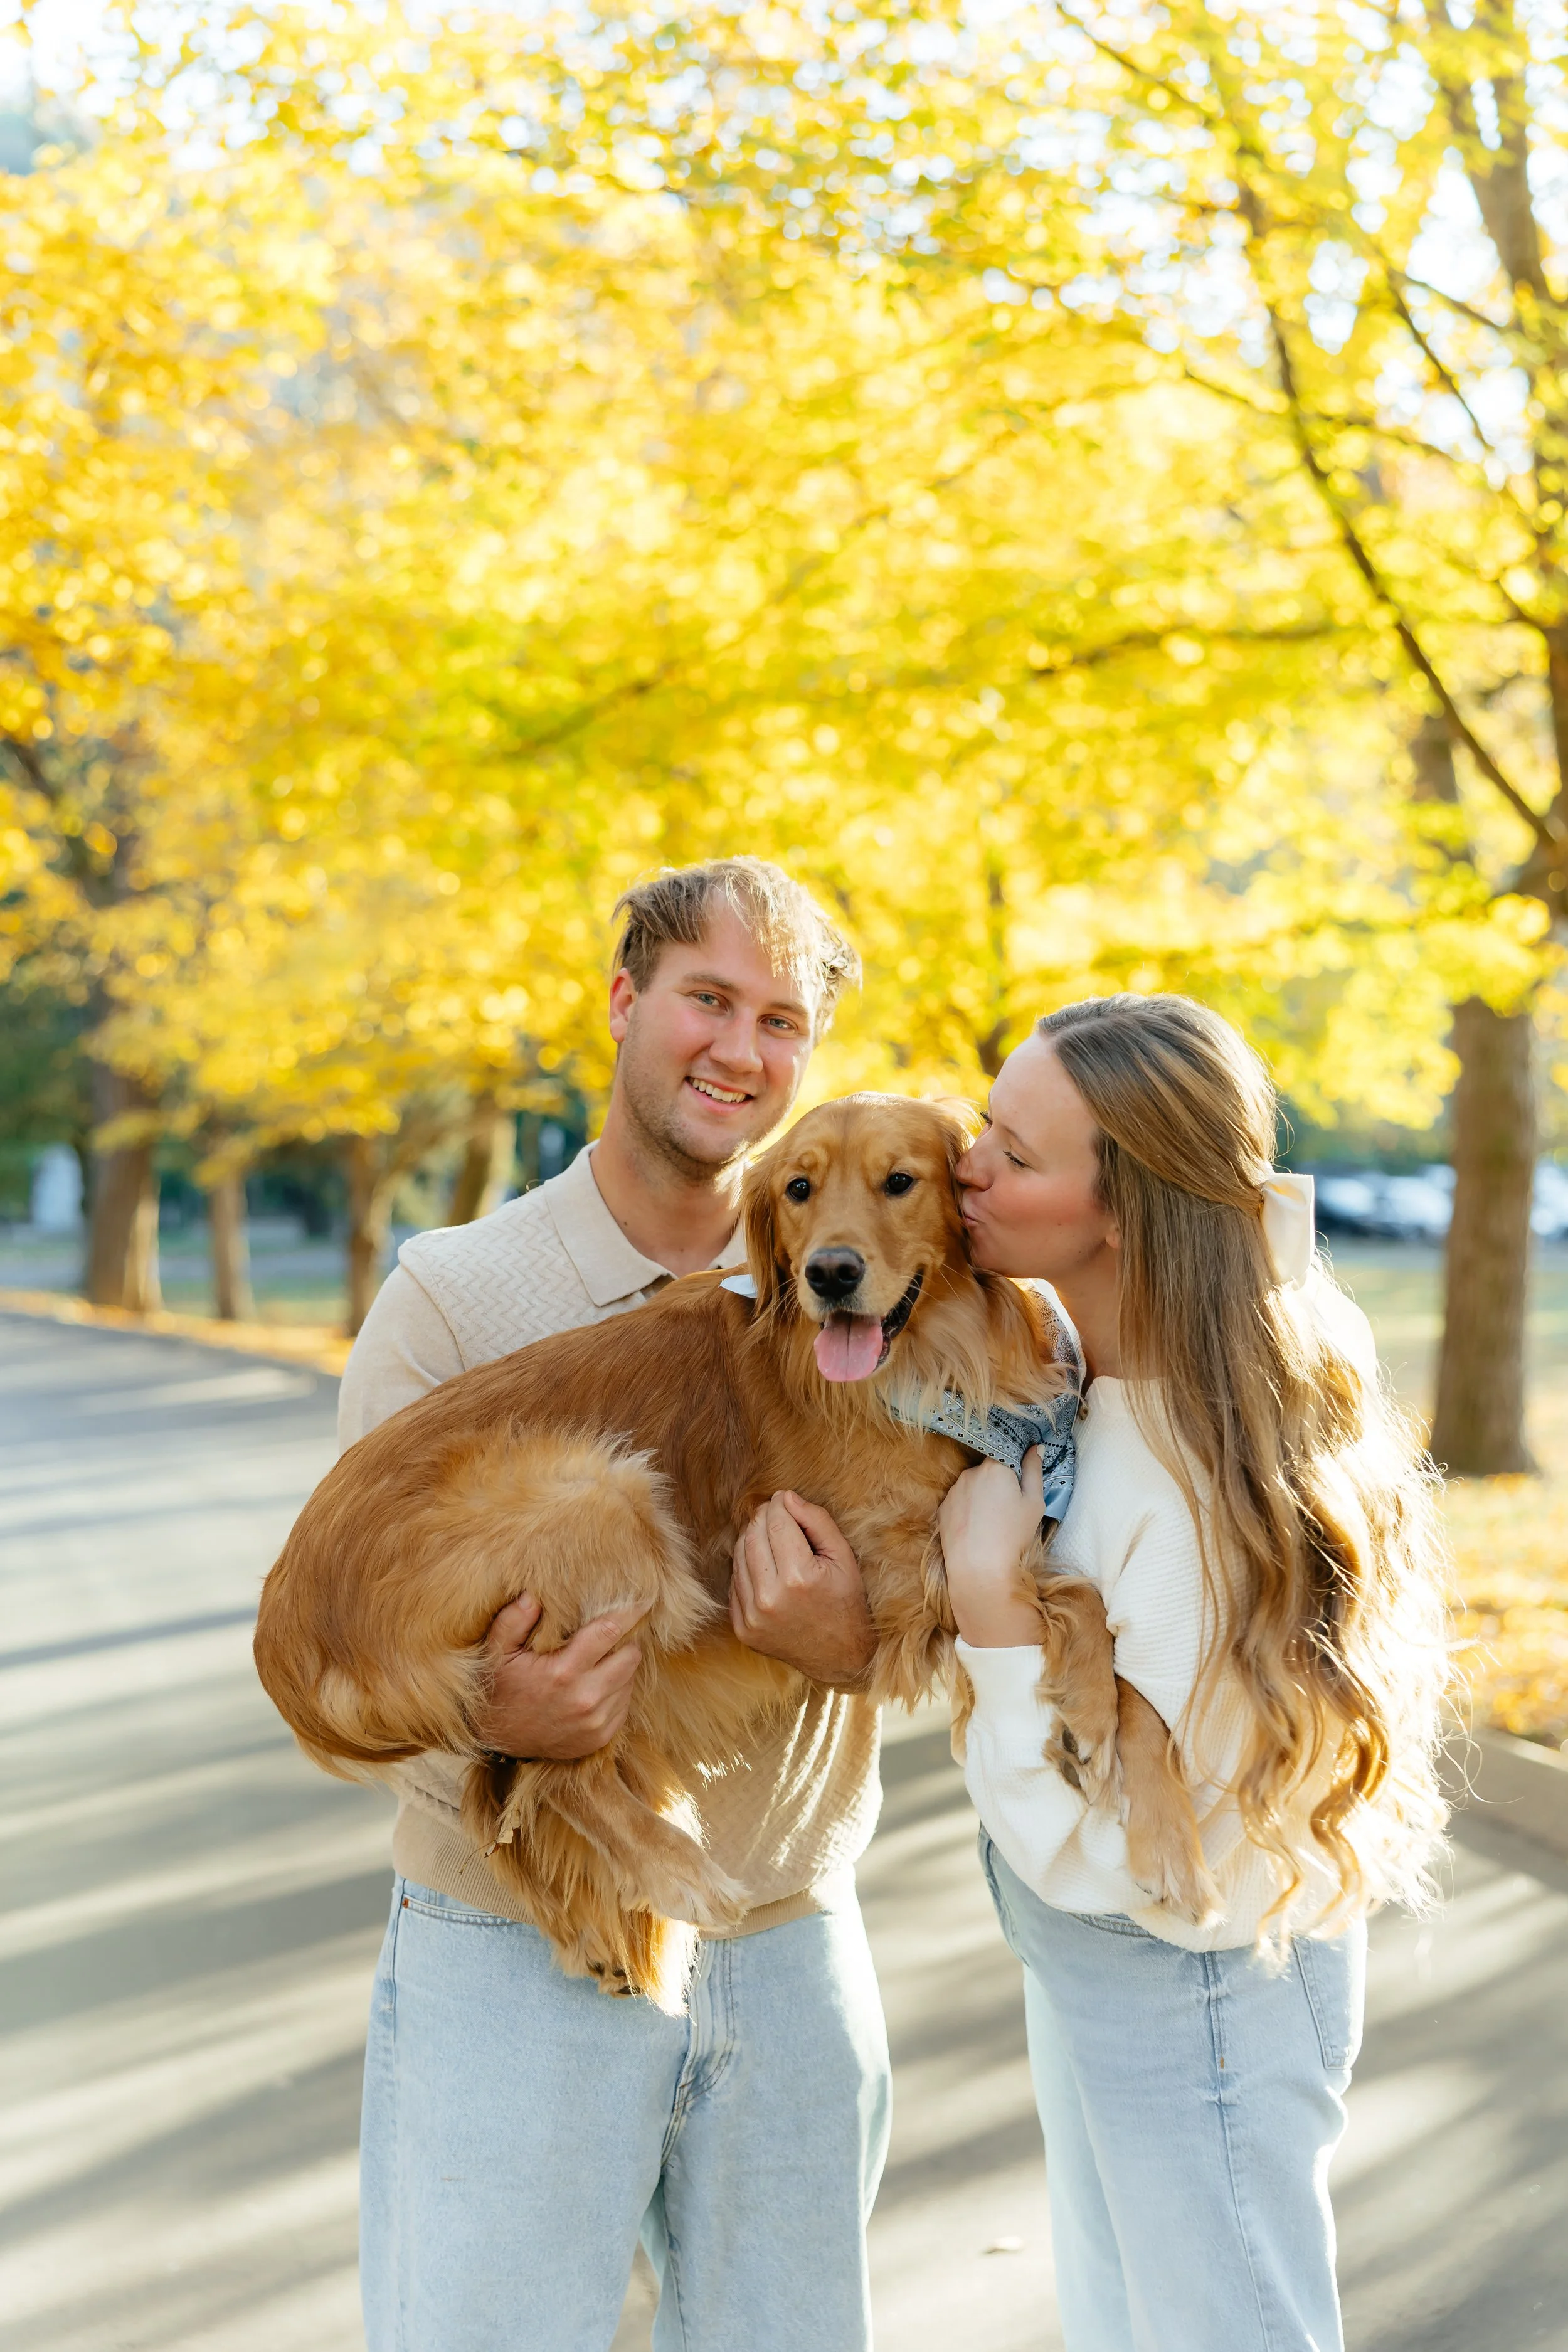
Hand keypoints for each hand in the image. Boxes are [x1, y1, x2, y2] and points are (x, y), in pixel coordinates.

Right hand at [472, 1597, 641, 1759]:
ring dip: (620, 1667)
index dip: (629, 1613)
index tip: (643, 1600)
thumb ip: (513, 1620)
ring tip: (597, 1662)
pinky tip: (595, 1686)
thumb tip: (533, 1595)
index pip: (610, 1631)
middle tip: (610, 1636)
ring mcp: (596, 1721)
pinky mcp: (600, 1737)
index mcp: (564, 1671)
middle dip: (625, 1642)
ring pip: (630, 1680)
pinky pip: (625, 1704)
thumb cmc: (500, 1687)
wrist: (496, 1739)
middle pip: (631, 1656)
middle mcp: (586, 1698)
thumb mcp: (497, 1651)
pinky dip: (616, 1691)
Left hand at [730, 1491, 877, 1687]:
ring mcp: (752, 1616)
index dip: (779, 1504)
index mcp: (799, 1577)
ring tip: (774, 1542)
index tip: (785, 1501)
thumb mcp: (844, 1557)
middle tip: (779, 1517)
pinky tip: (767, 1569)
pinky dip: (747, 1568)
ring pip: (739, 1554)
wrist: (839, 1656)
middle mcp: (770, 1598)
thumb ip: (817, 1521)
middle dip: (764, 1518)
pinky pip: (734, 1581)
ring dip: (753, 1540)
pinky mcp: (742, 1628)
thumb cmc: (845, 1601)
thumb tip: (786, 1496)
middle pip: (753, 1534)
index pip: (775, 1521)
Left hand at [938, 1447, 1045, 1647]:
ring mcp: (953, 1490)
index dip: (1014, 1468)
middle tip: (1008, 1507)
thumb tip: (1036, 1446)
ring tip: (991, 1521)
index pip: (1005, 1454)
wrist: (979, 1568)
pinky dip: (967, 1508)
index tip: (1019, 1485)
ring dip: (981, 1495)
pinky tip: (976, 1527)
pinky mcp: (942, 1507)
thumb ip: (1034, 1470)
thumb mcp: (1034, 1502)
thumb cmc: (1013, 1534)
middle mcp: (970, 1472)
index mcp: (995, 1467)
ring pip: (972, 1485)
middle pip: (988, 1470)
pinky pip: (959, 1500)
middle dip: (998, 1482)